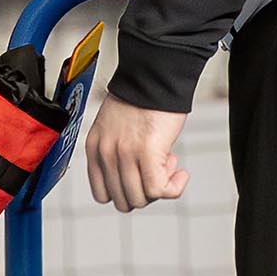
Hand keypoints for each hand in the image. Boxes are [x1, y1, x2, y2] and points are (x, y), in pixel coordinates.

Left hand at [79, 94, 190, 212]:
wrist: (155, 74)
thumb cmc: (142, 96)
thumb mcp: (116, 127)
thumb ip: (118, 151)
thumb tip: (136, 177)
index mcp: (95, 148)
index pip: (102, 194)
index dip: (127, 190)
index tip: (142, 175)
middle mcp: (106, 154)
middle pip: (124, 200)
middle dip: (146, 191)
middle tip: (160, 168)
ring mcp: (124, 155)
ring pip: (141, 199)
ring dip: (161, 187)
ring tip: (170, 163)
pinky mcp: (146, 153)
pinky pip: (159, 190)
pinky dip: (174, 188)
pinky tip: (181, 172)